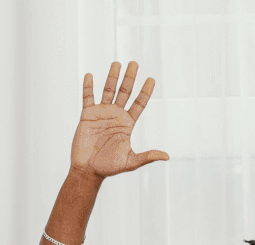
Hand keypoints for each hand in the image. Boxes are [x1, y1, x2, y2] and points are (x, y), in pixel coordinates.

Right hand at [71, 61, 167, 179]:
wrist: (88, 170)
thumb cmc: (109, 167)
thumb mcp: (130, 162)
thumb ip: (147, 157)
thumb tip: (166, 156)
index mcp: (127, 123)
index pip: (139, 103)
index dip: (145, 92)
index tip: (151, 79)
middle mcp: (116, 115)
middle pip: (125, 92)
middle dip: (130, 78)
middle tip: (135, 63)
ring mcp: (101, 113)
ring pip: (108, 90)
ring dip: (112, 77)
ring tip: (117, 63)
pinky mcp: (87, 115)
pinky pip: (87, 98)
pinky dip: (88, 87)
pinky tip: (90, 76)